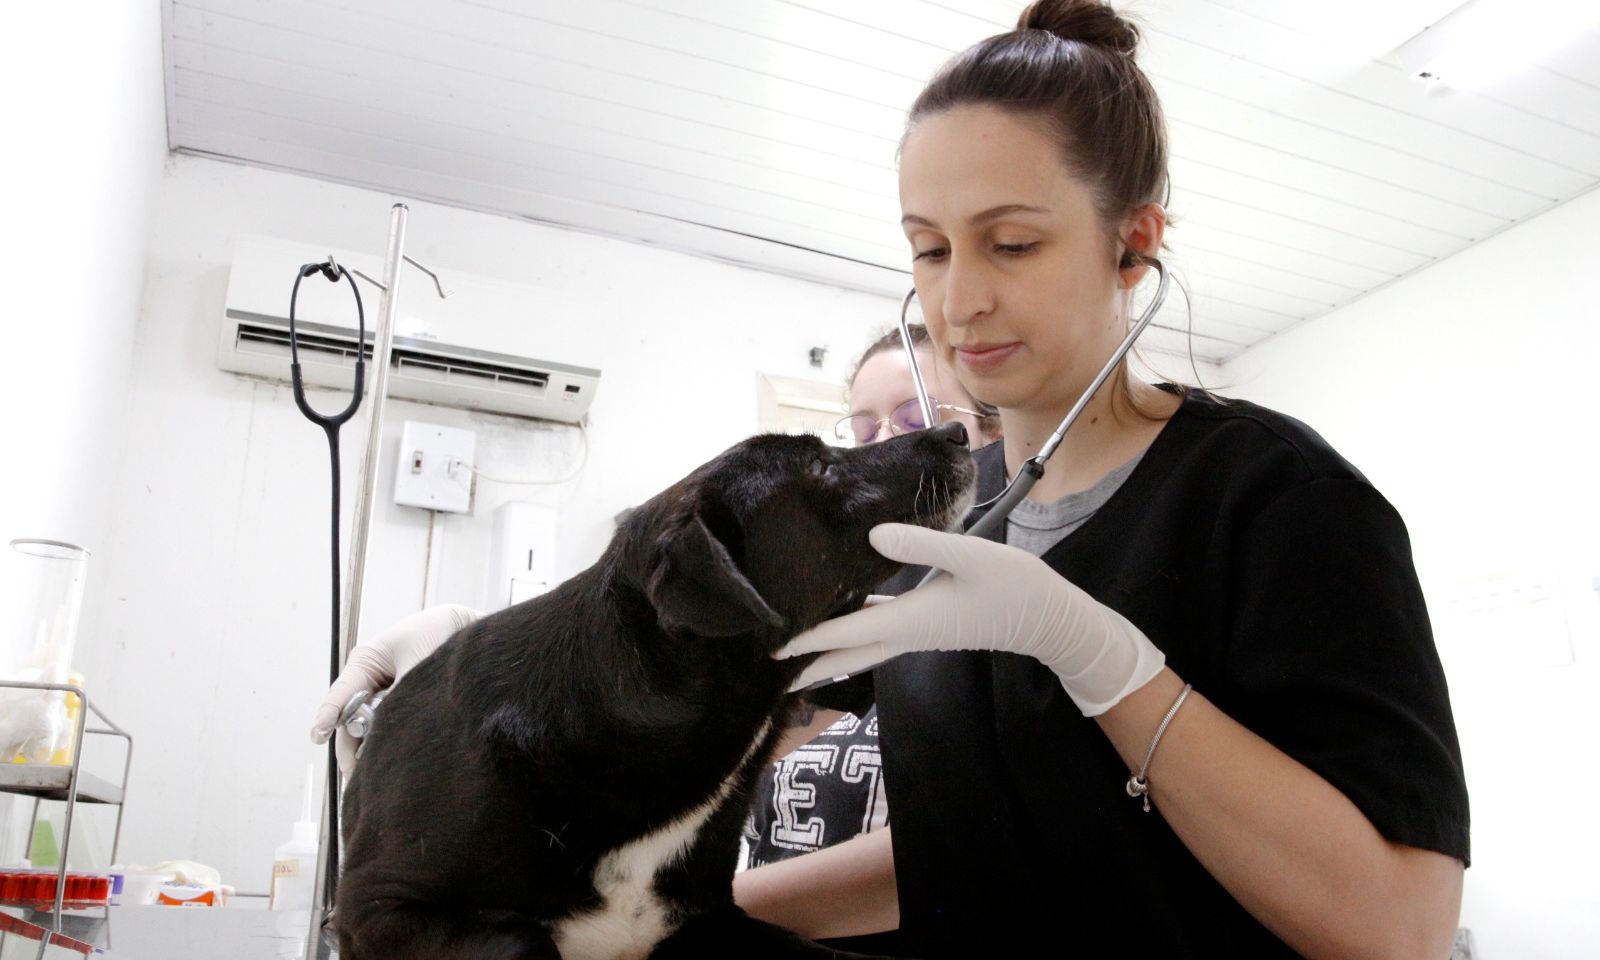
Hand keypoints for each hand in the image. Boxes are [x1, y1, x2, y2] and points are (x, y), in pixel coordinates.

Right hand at [309, 604, 480, 773]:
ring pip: (366, 726)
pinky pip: (384, 726)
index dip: (328, 716)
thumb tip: (387, 729)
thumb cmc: (438, 637)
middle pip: (350, 719)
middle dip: (350, 747)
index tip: (318, 735)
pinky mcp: (395, 704)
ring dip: (368, 748)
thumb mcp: (418, 664)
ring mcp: (379, 693)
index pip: (341, 694)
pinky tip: (385, 762)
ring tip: (368, 776)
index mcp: (365, 661)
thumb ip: (401, 694)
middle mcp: (367, 679)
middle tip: (353, 773)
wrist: (465, 631)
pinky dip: (385, 741)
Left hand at [777, 524, 1163, 715]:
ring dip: (826, 650)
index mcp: (910, 619)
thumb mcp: (971, 557)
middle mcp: (907, 633)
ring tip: (792, 649)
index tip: (769, 648)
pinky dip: (853, 630)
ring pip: (860, 647)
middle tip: (765, 669)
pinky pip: (878, 633)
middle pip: (845, 655)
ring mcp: (917, 633)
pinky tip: (843, 613)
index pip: (846, 632)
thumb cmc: (1014, 586)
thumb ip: (922, 545)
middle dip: (806, 664)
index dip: (806, 639)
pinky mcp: (927, 625)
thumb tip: (872, 535)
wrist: (1050, 618)